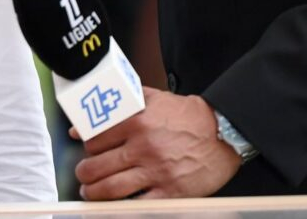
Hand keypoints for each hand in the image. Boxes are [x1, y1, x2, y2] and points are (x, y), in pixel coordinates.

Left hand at [73, 89, 241, 199]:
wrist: (223, 134)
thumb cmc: (187, 117)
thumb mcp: (154, 99)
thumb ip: (122, 104)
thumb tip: (94, 116)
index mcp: (137, 122)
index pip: (95, 139)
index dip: (86, 146)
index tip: (87, 151)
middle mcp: (143, 147)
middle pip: (97, 167)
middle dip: (84, 173)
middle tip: (84, 175)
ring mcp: (156, 172)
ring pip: (111, 188)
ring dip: (95, 193)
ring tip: (90, 192)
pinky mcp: (170, 192)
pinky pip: (139, 205)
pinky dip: (122, 208)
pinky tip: (115, 206)